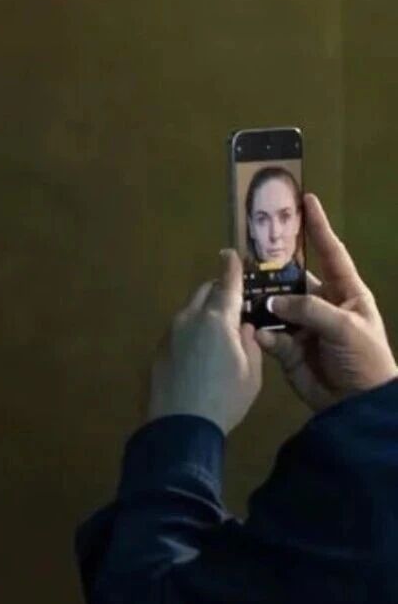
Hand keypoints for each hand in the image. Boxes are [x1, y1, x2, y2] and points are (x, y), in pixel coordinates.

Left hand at [146, 249, 261, 435]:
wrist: (178, 428)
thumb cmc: (224, 400)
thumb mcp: (251, 373)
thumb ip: (250, 343)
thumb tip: (244, 328)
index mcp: (217, 319)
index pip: (227, 282)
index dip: (232, 267)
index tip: (231, 254)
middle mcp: (189, 319)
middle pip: (204, 292)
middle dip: (218, 291)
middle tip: (233, 302)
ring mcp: (170, 335)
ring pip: (189, 312)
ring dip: (203, 313)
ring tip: (217, 332)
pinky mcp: (159, 352)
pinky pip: (178, 332)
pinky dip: (191, 332)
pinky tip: (199, 352)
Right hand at [255, 193, 397, 413]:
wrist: (357, 403)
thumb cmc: (363, 357)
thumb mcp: (344, 326)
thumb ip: (308, 309)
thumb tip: (271, 301)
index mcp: (347, 292)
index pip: (332, 253)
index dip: (319, 227)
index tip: (307, 200)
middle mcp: (324, 305)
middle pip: (295, 280)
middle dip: (275, 269)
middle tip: (251, 253)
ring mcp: (304, 329)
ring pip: (277, 308)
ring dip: (261, 303)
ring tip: (240, 292)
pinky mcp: (288, 352)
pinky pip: (270, 337)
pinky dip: (261, 334)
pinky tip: (253, 331)